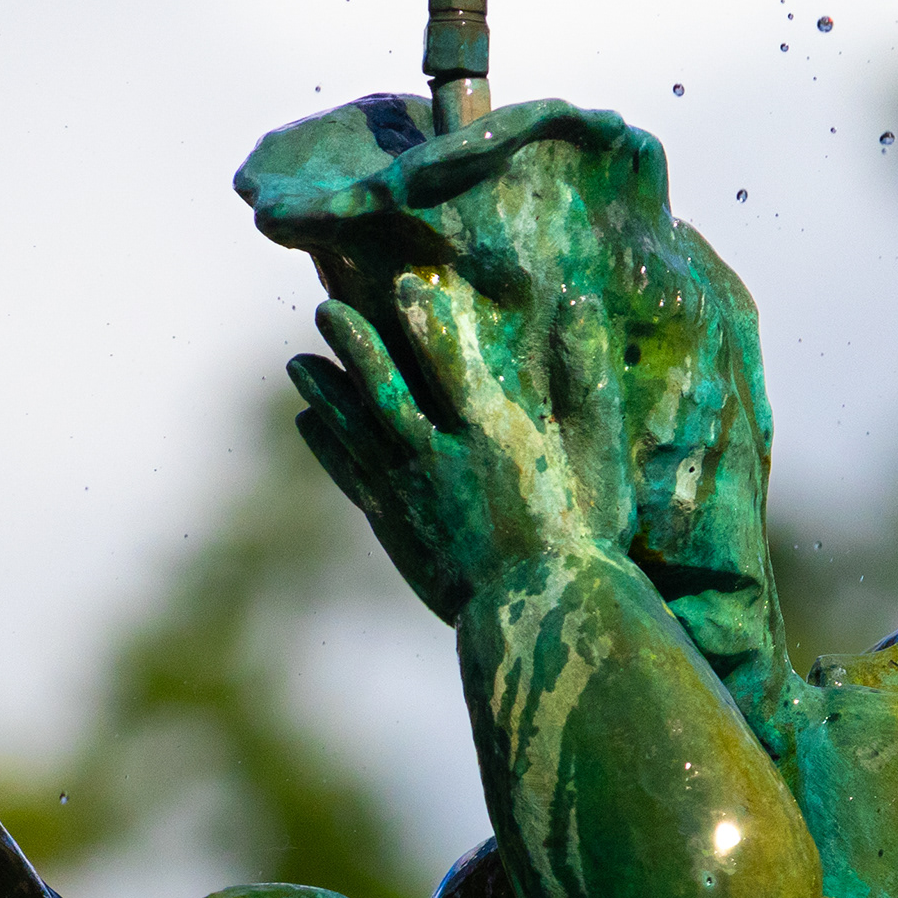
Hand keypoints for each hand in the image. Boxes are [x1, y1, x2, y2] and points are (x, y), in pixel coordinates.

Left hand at [287, 269, 632, 625]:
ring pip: (355, 431)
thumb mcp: (600, 453)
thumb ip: (588, 379)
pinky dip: (327, 447)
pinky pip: (352, 477)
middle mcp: (441, 457)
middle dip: (354, 346)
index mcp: (493, 433)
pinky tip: (309, 423)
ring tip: (297, 362)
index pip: (451, 359)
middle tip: (325, 308)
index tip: (404, 280)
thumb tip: (582, 305)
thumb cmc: (584, 535)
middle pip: (385, 389)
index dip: (427, 318)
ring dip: (325, 393)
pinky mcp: (395, 526)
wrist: (541, 617)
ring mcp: (411, 494)